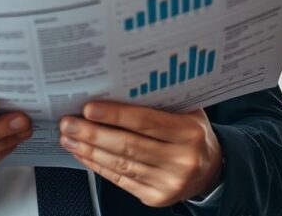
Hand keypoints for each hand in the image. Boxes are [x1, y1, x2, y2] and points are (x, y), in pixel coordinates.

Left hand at [58, 102, 222, 207]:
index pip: (146, 122)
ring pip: (120, 164)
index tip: (89, 108)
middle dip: (93, 133)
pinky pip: (120, 180)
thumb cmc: (192, 134)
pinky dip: (97, 166)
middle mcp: (181, 160)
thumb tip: (117, 84)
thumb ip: (160, 100)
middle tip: (69, 122)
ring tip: (69, 137)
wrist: (211, 170)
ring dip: (89, 150)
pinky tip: (83, 154)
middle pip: (128, 146)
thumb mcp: (187, 111)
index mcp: (189, 133)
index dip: (115, 115)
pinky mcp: (156, 198)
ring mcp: (168, 183)